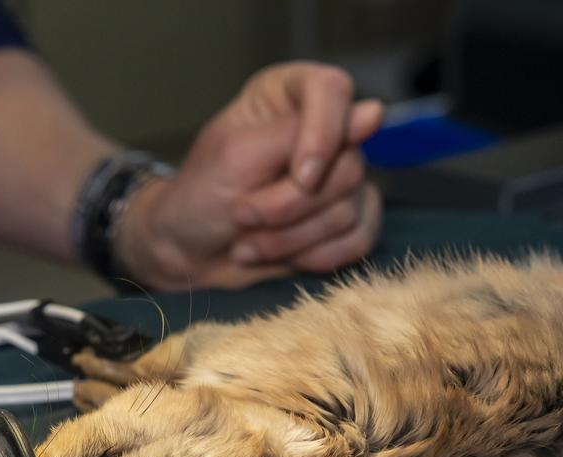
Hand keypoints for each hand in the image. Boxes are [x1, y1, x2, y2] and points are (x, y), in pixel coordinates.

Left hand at [117, 62, 383, 289]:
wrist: (189, 253)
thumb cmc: (201, 196)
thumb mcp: (236, 157)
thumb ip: (298, 133)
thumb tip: (373, 114)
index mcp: (290, 95)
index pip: (333, 91)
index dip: (323, 137)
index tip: (300, 176)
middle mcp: (322, 130)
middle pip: (348, 165)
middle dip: (290, 205)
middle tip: (241, 215)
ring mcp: (339, 178)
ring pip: (349, 210)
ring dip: (292, 238)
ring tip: (248, 244)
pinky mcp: (347, 220)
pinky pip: (360, 239)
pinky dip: (319, 257)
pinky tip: (285, 258)